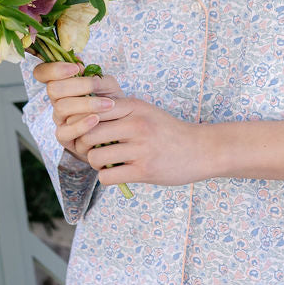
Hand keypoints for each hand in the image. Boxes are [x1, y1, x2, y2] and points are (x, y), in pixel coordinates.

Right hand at [33, 59, 124, 167]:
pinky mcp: (64, 137)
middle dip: (77, 85)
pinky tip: (96, 119)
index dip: (53, 69)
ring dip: (86, 104)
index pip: (42, 72)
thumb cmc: (110, 100)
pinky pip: (66, 131)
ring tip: (108, 104)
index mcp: (62, 84)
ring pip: (61, 108)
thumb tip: (80, 68)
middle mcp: (56, 101)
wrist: (119, 125)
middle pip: (53, 89)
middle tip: (97, 85)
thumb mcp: (107, 84)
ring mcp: (59, 119)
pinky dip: (82, 124)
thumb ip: (95, 75)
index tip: (76, 67)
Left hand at [68, 93, 205, 187]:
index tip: (87, 130)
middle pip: (87, 134)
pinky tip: (117, 173)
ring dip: (95, 163)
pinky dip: (106, 177)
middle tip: (93, 149)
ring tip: (106, 162)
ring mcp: (141, 148)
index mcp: (134, 107)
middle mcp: (136, 125)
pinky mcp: (144, 171)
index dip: (82, 122)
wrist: (201, 149)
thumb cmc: (168, 131)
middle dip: (84, 145)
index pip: (91, 110)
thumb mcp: (146, 111)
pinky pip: (107, 177)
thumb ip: (119, 110)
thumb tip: (84, 115)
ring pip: (94, 157)